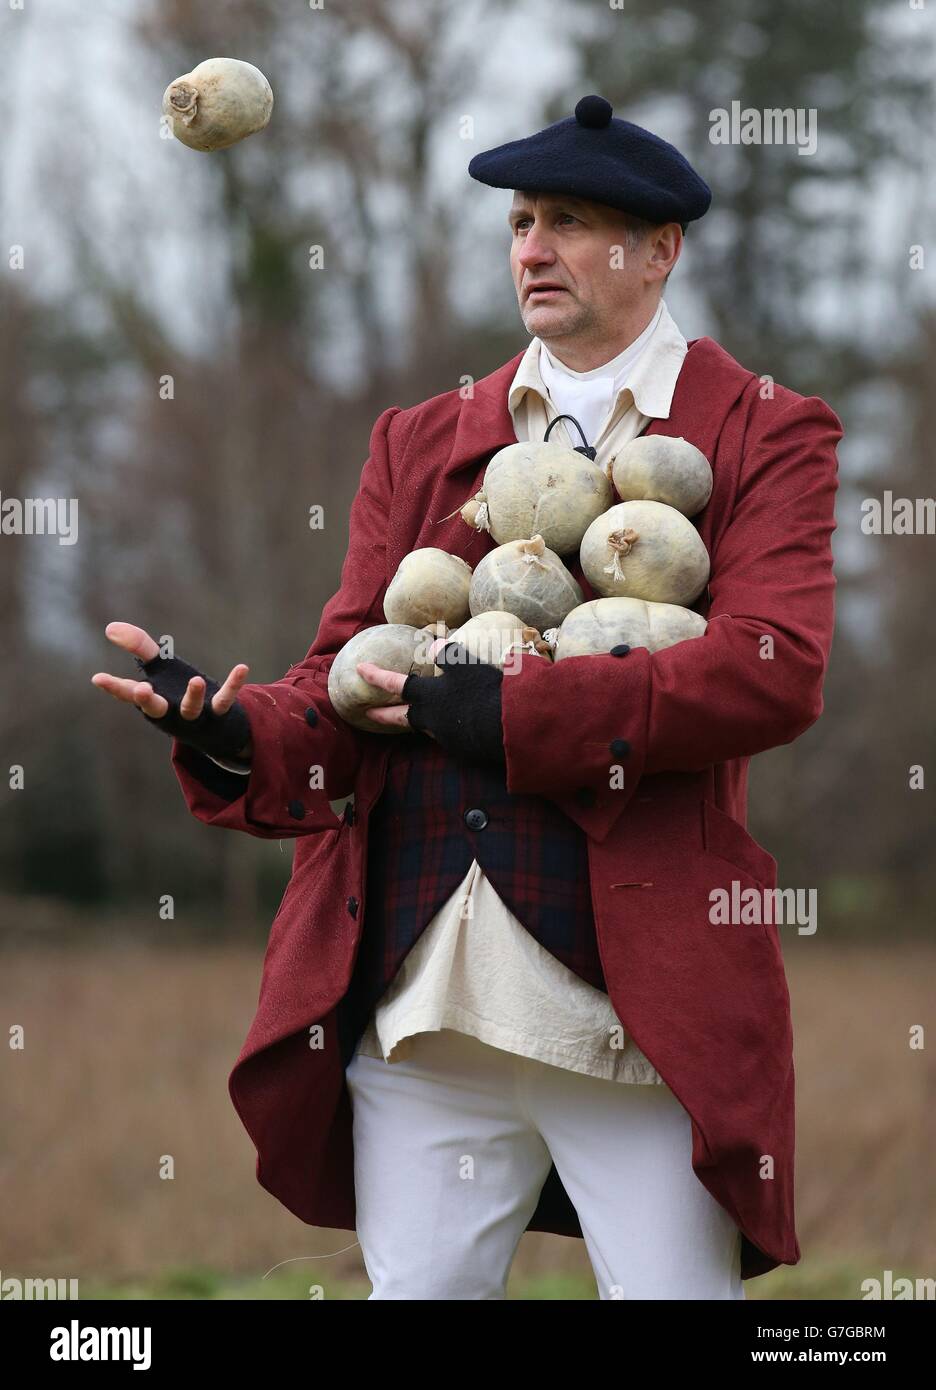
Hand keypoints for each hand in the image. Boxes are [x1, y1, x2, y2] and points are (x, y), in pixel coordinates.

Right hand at [91, 622, 253, 759]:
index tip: (98, 678)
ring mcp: (194, 715)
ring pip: (191, 709)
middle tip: (140, 690)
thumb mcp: (159, 669)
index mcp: (152, 701)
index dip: (114, 687)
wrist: (213, 727)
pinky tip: (242, 668)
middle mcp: (169, 711)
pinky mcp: (218, 713)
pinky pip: (225, 700)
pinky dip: (233, 685)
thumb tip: (111, 627)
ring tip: (196, 681)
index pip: (128, 694)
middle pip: (155, 708)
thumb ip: (139, 648)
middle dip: (147, 701)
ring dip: (193, 696)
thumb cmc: (177, 693)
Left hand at [361, 641, 505, 764]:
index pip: (397, 684)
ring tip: (418, 716)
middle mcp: (431, 719)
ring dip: (418, 722)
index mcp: (429, 696)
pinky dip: (449, 727)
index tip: (360, 669)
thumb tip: (434, 644)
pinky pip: (450, 735)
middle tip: (368, 714)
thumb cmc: (484, 692)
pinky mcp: (463, 749)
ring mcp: (446, 737)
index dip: (377, 676)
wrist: (508, 728)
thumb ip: (448, 654)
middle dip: (383, 715)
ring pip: (426, 727)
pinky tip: (460, 723)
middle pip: (401, 717)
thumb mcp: (467, 665)